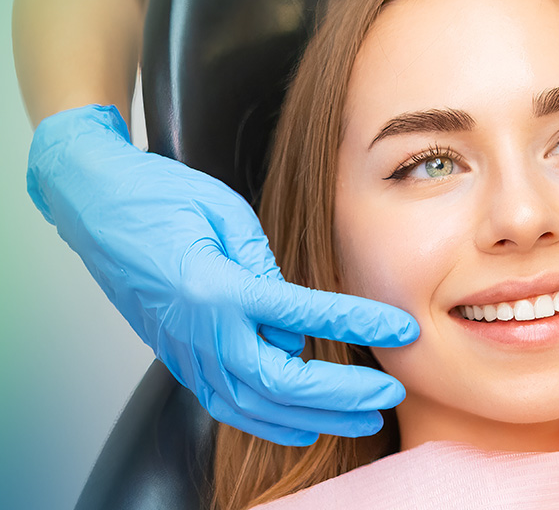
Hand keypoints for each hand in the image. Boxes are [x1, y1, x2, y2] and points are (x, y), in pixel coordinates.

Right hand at [26, 105, 419, 444]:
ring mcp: (184, 351)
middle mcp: (198, 331)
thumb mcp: (224, 213)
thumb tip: (302, 313)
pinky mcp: (179, 358)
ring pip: (254, 407)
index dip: (357, 325)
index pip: (302, 316)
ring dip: (315, 419)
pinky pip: (227, 404)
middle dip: (342, 397)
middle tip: (391, 394)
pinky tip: (304, 425)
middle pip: (279, 384)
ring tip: (366, 419)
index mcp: (215, 288)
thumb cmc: (158, 197)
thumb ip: (266, 263)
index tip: (401, 328)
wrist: (93, 204)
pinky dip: (270, 421)